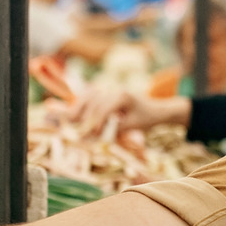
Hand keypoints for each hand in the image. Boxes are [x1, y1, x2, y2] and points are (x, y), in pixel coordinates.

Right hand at [71, 89, 188, 135]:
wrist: (155, 109)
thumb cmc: (146, 118)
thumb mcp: (132, 125)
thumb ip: (115, 129)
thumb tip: (96, 135)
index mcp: (123, 95)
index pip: (104, 108)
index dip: (97, 122)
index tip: (92, 134)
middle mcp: (114, 89)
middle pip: (94, 103)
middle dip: (86, 118)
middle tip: (80, 133)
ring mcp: (109, 89)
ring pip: (89, 97)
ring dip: (79, 108)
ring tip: (71, 120)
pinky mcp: (106, 92)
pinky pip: (90, 96)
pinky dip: (82, 104)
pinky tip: (73, 113)